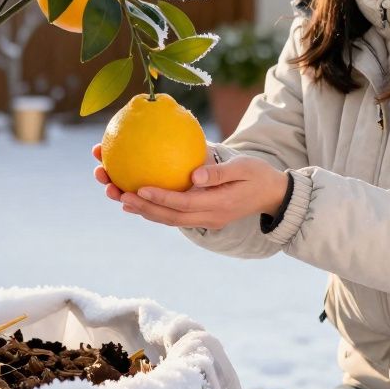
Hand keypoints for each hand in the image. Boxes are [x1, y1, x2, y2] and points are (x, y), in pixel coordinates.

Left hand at [93, 144, 288, 230]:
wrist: (273, 195)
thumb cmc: (258, 175)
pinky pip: (173, 215)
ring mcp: (204, 220)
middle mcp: (208, 218)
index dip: (159, 198)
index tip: (137, 188)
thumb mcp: (244, 168)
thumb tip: (193, 175)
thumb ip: (219, 173)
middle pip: (168, 216)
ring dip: (142, 209)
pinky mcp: (201, 216)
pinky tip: (135, 198)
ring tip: (117, 196)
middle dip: (141, 207)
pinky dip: (153, 208)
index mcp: (218, 206)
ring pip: (167, 219)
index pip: (182, 204)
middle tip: (116, 193)